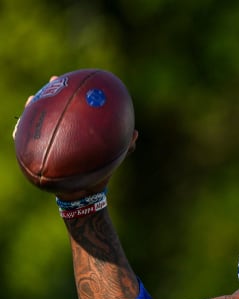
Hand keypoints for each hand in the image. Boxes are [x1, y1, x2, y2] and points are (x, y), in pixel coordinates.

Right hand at [22, 76, 138, 201]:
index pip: (79, 106)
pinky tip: (18, 129)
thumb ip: (125, 145)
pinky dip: (23, 134)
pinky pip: (30, 142)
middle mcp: (69, 131)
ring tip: (32, 100)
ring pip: (41, 121)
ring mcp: (55, 140)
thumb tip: (135, 133)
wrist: (88, 193)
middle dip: (54, 93)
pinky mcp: (44, 152)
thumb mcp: (115, 157)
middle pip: (58, 107)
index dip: (77, 92)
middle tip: (53, 81)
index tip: (79, 79)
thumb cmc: (101, 173)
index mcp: (85, 131)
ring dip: (35, 110)